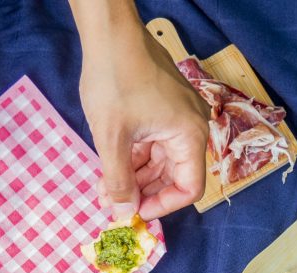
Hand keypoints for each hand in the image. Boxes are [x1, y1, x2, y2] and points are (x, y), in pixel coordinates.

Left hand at [78, 26, 207, 220]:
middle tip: (112, 203)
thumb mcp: (112, 138)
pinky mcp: (163, 109)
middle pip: (173, 177)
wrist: (109, 33)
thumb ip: (119, 182)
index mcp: (189, 136)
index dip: (162, 206)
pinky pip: (153, 143)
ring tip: (105, 187)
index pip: (189, 189)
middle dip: (143, 193)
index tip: (134, 213)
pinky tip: (110, 167)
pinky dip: (134, 158)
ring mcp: (177, 117)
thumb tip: (123, 215)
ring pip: (160, 162)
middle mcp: (191, 127)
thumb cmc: (114, 79)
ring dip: (135, 178)